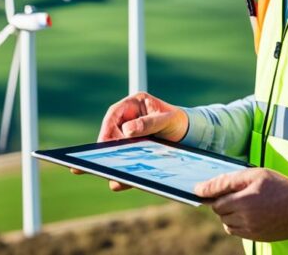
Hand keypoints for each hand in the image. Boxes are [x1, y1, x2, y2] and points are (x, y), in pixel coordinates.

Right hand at [71, 92, 187, 190]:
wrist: (189, 134)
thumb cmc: (177, 120)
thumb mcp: (167, 119)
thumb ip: (149, 123)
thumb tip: (127, 130)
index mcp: (133, 104)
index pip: (114, 114)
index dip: (107, 129)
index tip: (103, 143)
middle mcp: (127, 119)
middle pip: (110, 133)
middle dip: (105, 148)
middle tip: (98, 162)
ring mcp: (129, 136)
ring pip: (115, 149)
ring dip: (112, 162)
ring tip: (110, 175)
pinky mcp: (133, 150)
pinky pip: (124, 161)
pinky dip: (123, 171)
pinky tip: (120, 182)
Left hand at [194, 168, 287, 241]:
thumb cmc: (281, 187)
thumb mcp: (255, 175)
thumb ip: (226, 181)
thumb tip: (201, 189)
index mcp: (244, 202)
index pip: (215, 202)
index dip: (214, 194)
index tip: (212, 191)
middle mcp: (245, 220)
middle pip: (220, 212)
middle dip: (224, 202)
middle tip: (239, 192)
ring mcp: (251, 231)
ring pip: (227, 223)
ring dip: (230, 213)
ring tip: (246, 202)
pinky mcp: (257, 237)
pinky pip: (237, 231)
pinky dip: (238, 222)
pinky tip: (251, 212)